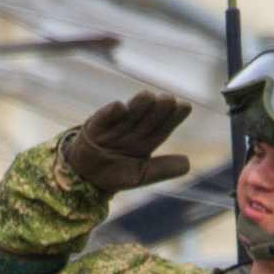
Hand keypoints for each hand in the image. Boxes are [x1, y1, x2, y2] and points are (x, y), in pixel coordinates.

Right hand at [63, 92, 191, 193]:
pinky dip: (112, 113)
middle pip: (149, 118)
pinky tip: (121, 108)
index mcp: (146, 141)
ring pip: (130, 114)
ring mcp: (115, 126)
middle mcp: (133, 130)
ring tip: (149, 96)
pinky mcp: (95, 126)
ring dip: (139, 105)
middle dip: (159, 109)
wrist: (84, 177)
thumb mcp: (141, 175)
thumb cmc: (115, 174)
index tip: (185, 106)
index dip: (174, 117)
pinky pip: (105, 118)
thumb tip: (188, 164)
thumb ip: (163, 169)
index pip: (163, 127)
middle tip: (169, 98)